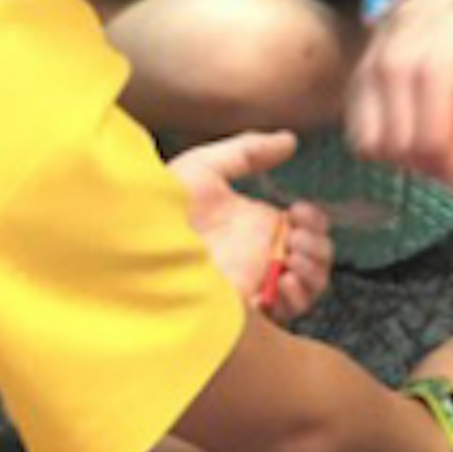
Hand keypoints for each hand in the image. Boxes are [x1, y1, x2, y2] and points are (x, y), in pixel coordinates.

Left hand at [169, 131, 332, 324]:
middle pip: (315, 257)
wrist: (134, 247)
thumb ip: (248, 150)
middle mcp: (261, 256)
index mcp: (254, 225)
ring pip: (310, 284)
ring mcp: (256, 284)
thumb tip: (290, 141)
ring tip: (294, 256)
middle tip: (298, 236)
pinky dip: (298, 295)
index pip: (304, 227)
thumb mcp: (205, 167)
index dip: (314, 220)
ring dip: (314, 268)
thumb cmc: (161, 208)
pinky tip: (283, 278)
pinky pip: (291, 310)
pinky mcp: (247, 310)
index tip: (300, 210)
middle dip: (318, 244)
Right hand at [348, 0, 452, 189]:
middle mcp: (393, 73)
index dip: (447, 171)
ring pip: (371, 146)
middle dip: (426, 168)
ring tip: (425, 147)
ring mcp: (368, 75)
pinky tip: (404, 133)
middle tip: (447, 163)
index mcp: (433, 71)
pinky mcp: (355, 80)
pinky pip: (356, 131)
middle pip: (399, 151)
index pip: (429, 145)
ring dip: (399, 160)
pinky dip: (378, 144)